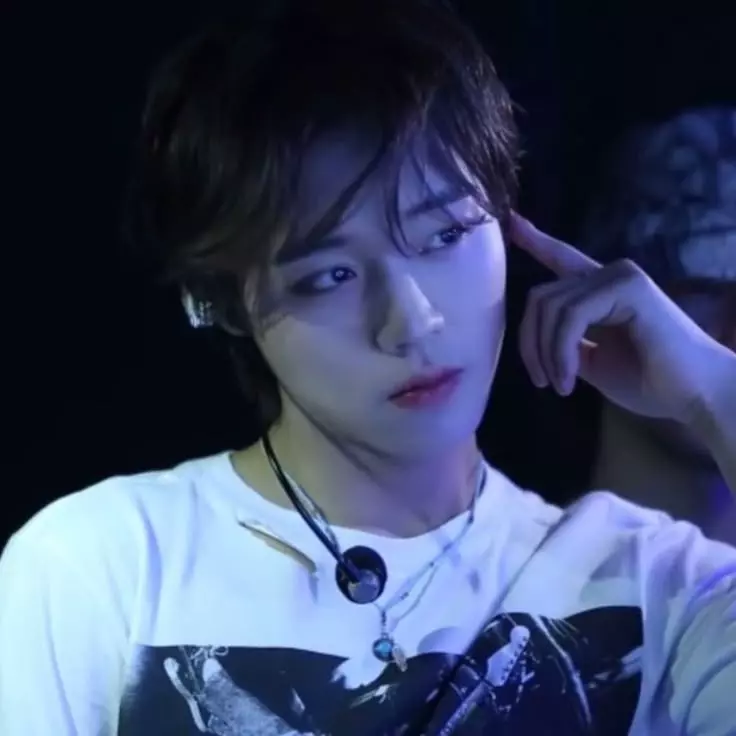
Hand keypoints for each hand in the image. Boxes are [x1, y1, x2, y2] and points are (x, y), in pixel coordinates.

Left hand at [509, 213, 734, 426]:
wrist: (696, 395)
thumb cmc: (651, 382)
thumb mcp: (593, 362)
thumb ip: (566, 343)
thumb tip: (538, 341)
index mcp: (601, 289)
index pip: (562, 259)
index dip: (536, 241)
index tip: (512, 222)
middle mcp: (610, 274)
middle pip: (541, 296)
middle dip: (530, 342)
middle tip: (543, 382)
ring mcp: (620, 275)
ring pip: (550, 307)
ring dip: (545, 354)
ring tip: (559, 385)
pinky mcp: (628, 286)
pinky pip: (569, 317)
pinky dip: (560, 352)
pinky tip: (569, 380)